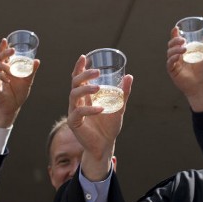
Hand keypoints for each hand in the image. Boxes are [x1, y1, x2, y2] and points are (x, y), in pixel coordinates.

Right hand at [0, 38, 39, 127]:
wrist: (13, 106)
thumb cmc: (19, 93)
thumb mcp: (27, 81)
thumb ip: (31, 71)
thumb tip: (37, 60)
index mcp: (6, 68)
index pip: (2, 55)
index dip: (2, 47)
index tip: (5, 40)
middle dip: (4, 52)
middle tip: (12, 50)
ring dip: (3, 65)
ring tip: (10, 69)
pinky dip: (1, 76)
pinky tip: (8, 79)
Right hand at [67, 54, 132, 180]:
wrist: (105, 145)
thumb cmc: (109, 126)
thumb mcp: (119, 107)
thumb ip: (123, 93)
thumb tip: (129, 76)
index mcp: (86, 96)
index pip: (79, 78)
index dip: (79, 67)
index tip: (84, 57)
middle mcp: (78, 102)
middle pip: (75, 83)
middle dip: (83, 74)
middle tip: (96, 71)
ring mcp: (74, 112)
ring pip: (74, 95)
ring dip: (86, 89)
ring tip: (98, 88)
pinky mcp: (74, 123)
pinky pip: (78, 112)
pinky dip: (90, 109)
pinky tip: (101, 109)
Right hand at [166, 26, 202, 111]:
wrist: (201, 86)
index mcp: (184, 51)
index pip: (177, 41)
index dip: (175, 34)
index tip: (176, 28)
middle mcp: (177, 56)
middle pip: (171, 45)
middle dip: (175, 40)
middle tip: (183, 40)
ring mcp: (174, 63)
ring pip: (169, 52)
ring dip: (175, 49)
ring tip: (184, 49)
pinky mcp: (172, 71)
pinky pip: (170, 63)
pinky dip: (173, 58)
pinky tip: (179, 56)